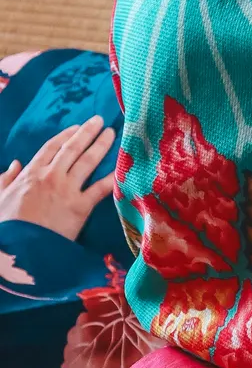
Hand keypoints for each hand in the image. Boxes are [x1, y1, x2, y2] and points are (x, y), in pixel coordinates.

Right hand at [0, 116, 115, 240]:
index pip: (51, 148)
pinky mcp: (80, 207)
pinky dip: (112, 178)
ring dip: (101, 145)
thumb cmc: (6, 225)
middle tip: (100, 120)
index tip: (76, 127)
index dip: (65, 135)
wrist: (18, 247)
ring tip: (112, 134)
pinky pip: (100, 188)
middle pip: (72, 149)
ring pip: (87, 161)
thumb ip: (5, 180)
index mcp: (31, 173)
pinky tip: (122, 168)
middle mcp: (51, 176)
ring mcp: (67, 190)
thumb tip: (14, 164)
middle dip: (87, 132)